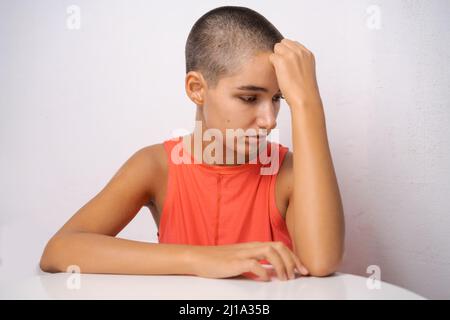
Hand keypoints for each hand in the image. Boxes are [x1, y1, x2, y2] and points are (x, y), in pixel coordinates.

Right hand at [189, 241, 308, 280]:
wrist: (199, 258)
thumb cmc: (220, 261)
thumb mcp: (242, 260)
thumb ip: (257, 263)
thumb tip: (272, 272)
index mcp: (254, 246)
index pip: (280, 246)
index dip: (294, 257)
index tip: (303, 270)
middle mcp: (251, 247)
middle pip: (279, 246)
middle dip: (292, 260)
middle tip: (298, 275)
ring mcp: (243, 253)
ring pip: (270, 251)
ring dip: (281, 265)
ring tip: (284, 278)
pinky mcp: (234, 262)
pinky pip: (253, 264)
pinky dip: (263, 272)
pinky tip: (265, 279)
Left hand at [269, 38, 321, 107]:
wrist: (305, 98)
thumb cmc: (304, 90)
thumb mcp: (306, 72)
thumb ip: (299, 62)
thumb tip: (287, 62)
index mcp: (308, 54)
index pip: (293, 44)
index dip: (287, 53)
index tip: (287, 64)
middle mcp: (300, 52)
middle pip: (284, 43)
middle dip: (281, 53)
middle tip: (282, 68)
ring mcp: (291, 55)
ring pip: (277, 48)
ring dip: (276, 58)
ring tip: (280, 72)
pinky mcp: (281, 60)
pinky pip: (271, 57)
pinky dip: (272, 66)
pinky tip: (278, 75)